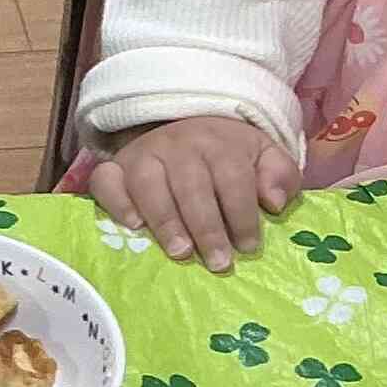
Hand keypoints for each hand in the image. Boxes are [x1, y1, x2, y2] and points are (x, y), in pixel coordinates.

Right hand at [89, 115, 296, 271]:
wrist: (185, 124)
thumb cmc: (228, 153)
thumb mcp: (264, 155)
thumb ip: (280, 175)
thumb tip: (274, 202)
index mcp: (219, 143)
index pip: (232, 178)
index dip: (242, 214)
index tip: (248, 247)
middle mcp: (178, 145)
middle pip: (192, 186)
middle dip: (207, 227)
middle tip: (218, 262)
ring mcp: (143, 154)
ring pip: (149, 184)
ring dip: (165, 219)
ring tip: (180, 252)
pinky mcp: (115, 166)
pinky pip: (107, 181)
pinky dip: (116, 202)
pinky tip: (133, 225)